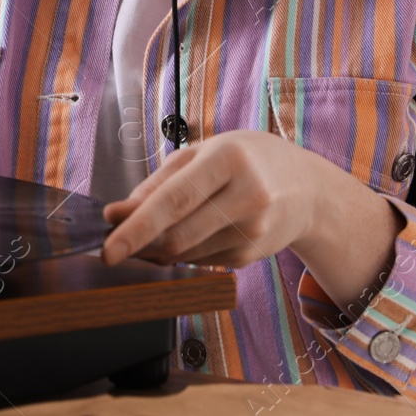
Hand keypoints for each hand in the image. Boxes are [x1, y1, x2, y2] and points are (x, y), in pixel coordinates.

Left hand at [101, 130, 324, 268]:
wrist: (307, 189)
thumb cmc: (246, 161)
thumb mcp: (203, 152)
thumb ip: (157, 182)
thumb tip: (118, 214)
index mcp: (229, 159)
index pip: (174, 200)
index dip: (136, 227)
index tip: (108, 248)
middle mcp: (247, 197)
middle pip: (178, 236)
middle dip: (139, 244)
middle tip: (115, 242)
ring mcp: (252, 232)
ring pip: (185, 255)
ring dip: (157, 250)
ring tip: (152, 231)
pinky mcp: (250, 257)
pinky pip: (199, 262)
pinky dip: (181, 253)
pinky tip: (187, 234)